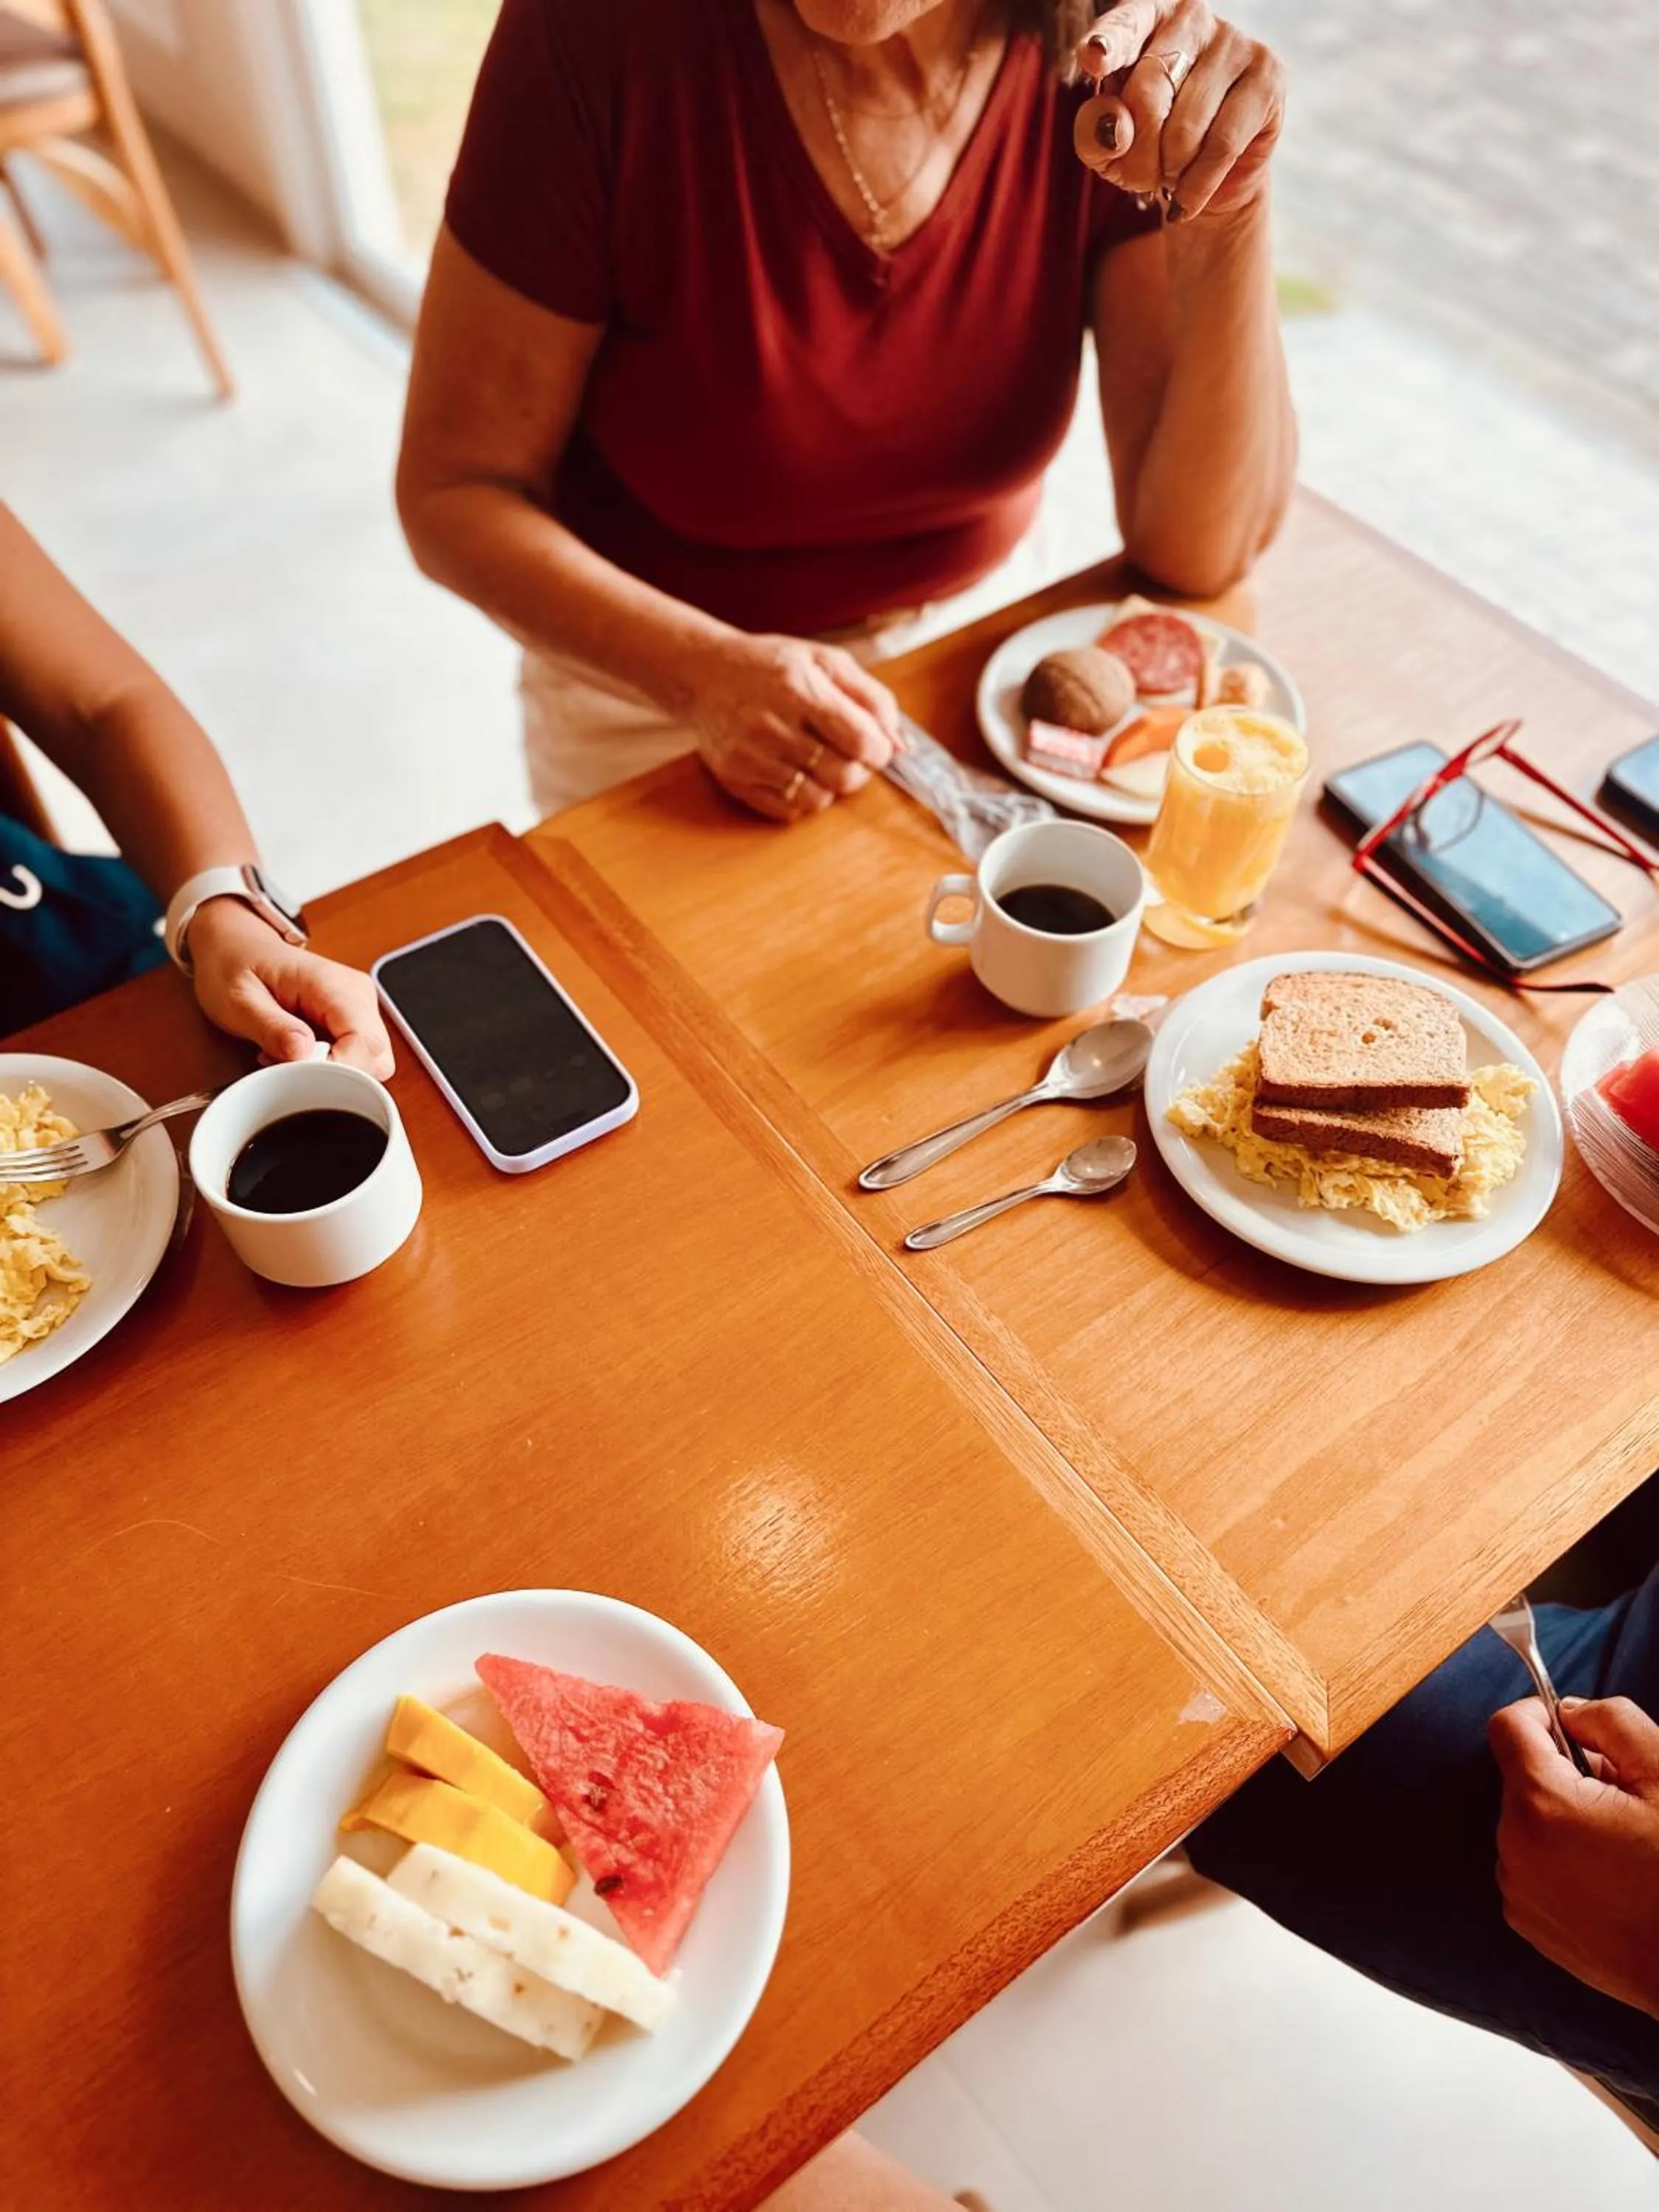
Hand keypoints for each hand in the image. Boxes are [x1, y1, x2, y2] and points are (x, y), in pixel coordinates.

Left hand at [185, 897, 394, 1079]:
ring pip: (373, 1062)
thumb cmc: (236, 966)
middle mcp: (357, 994)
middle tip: (289, 1067)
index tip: (302, 1077)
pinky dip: (333, 1067)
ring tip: (292, 1058)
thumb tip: (303, 1054)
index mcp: (331, 984)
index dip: (339, 1070)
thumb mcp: (238, 999)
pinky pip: (359, 1057)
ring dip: (336, 1073)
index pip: (363, 1041)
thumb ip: (271, 1027)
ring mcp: (360, 1007)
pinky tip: (302, 1055)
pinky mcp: (355, 1020)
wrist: (237, 946)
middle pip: (376, 1057)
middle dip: (337, 1076)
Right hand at [685, 633, 900, 822]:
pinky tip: (796, 772)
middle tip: (850, 754)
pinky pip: (789, 811)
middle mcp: (771, 725)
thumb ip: (871, 698)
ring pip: (819, 800)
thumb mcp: (825, 661)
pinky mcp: (736, 780)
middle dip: (859, 770)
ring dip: (831, 785)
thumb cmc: (771, 665)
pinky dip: (803, 798)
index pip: (861, 741)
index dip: (879, 750)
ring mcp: (750, 757)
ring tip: (821, 761)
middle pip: (844, 776)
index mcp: (798, 689)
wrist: (702, 673)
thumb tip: (900, 744)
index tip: (874, 745)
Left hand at [1073, 2, 1284, 222]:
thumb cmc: (1150, 147)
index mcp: (1145, 18)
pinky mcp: (1267, 78)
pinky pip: (1221, 147)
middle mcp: (1191, 17)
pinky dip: (1195, 185)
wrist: (1208, 180)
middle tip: (1141, 175)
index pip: (1125, 26)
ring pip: (1185, 127)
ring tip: (1170, 175)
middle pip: (1149, 92)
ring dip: (1168, 171)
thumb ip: (1094, 133)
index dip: (1110, 43)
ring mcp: (1234, 42)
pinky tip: (1186, 198)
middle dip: (1137, 153)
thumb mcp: (1108, 146)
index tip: (1093, 56)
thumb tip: (1114, 126)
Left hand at [1489, 1694, 1658, 2018]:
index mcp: (1541, 1805)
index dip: (1541, 1713)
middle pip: (1523, 1778)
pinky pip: (1533, 1865)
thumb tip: (1570, 1712)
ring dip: (1565, 1817)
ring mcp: (1519, 1892)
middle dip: (1566, 1772)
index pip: (1508, 1727)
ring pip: (1529, 1822)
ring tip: (1623, 1843)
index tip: (1575, 1725)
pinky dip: (1562, 1858)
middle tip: (1624, 1796)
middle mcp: (1514, 1848)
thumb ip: (1611, 1722)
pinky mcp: (1530, 1925)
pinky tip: (1613, 1878)